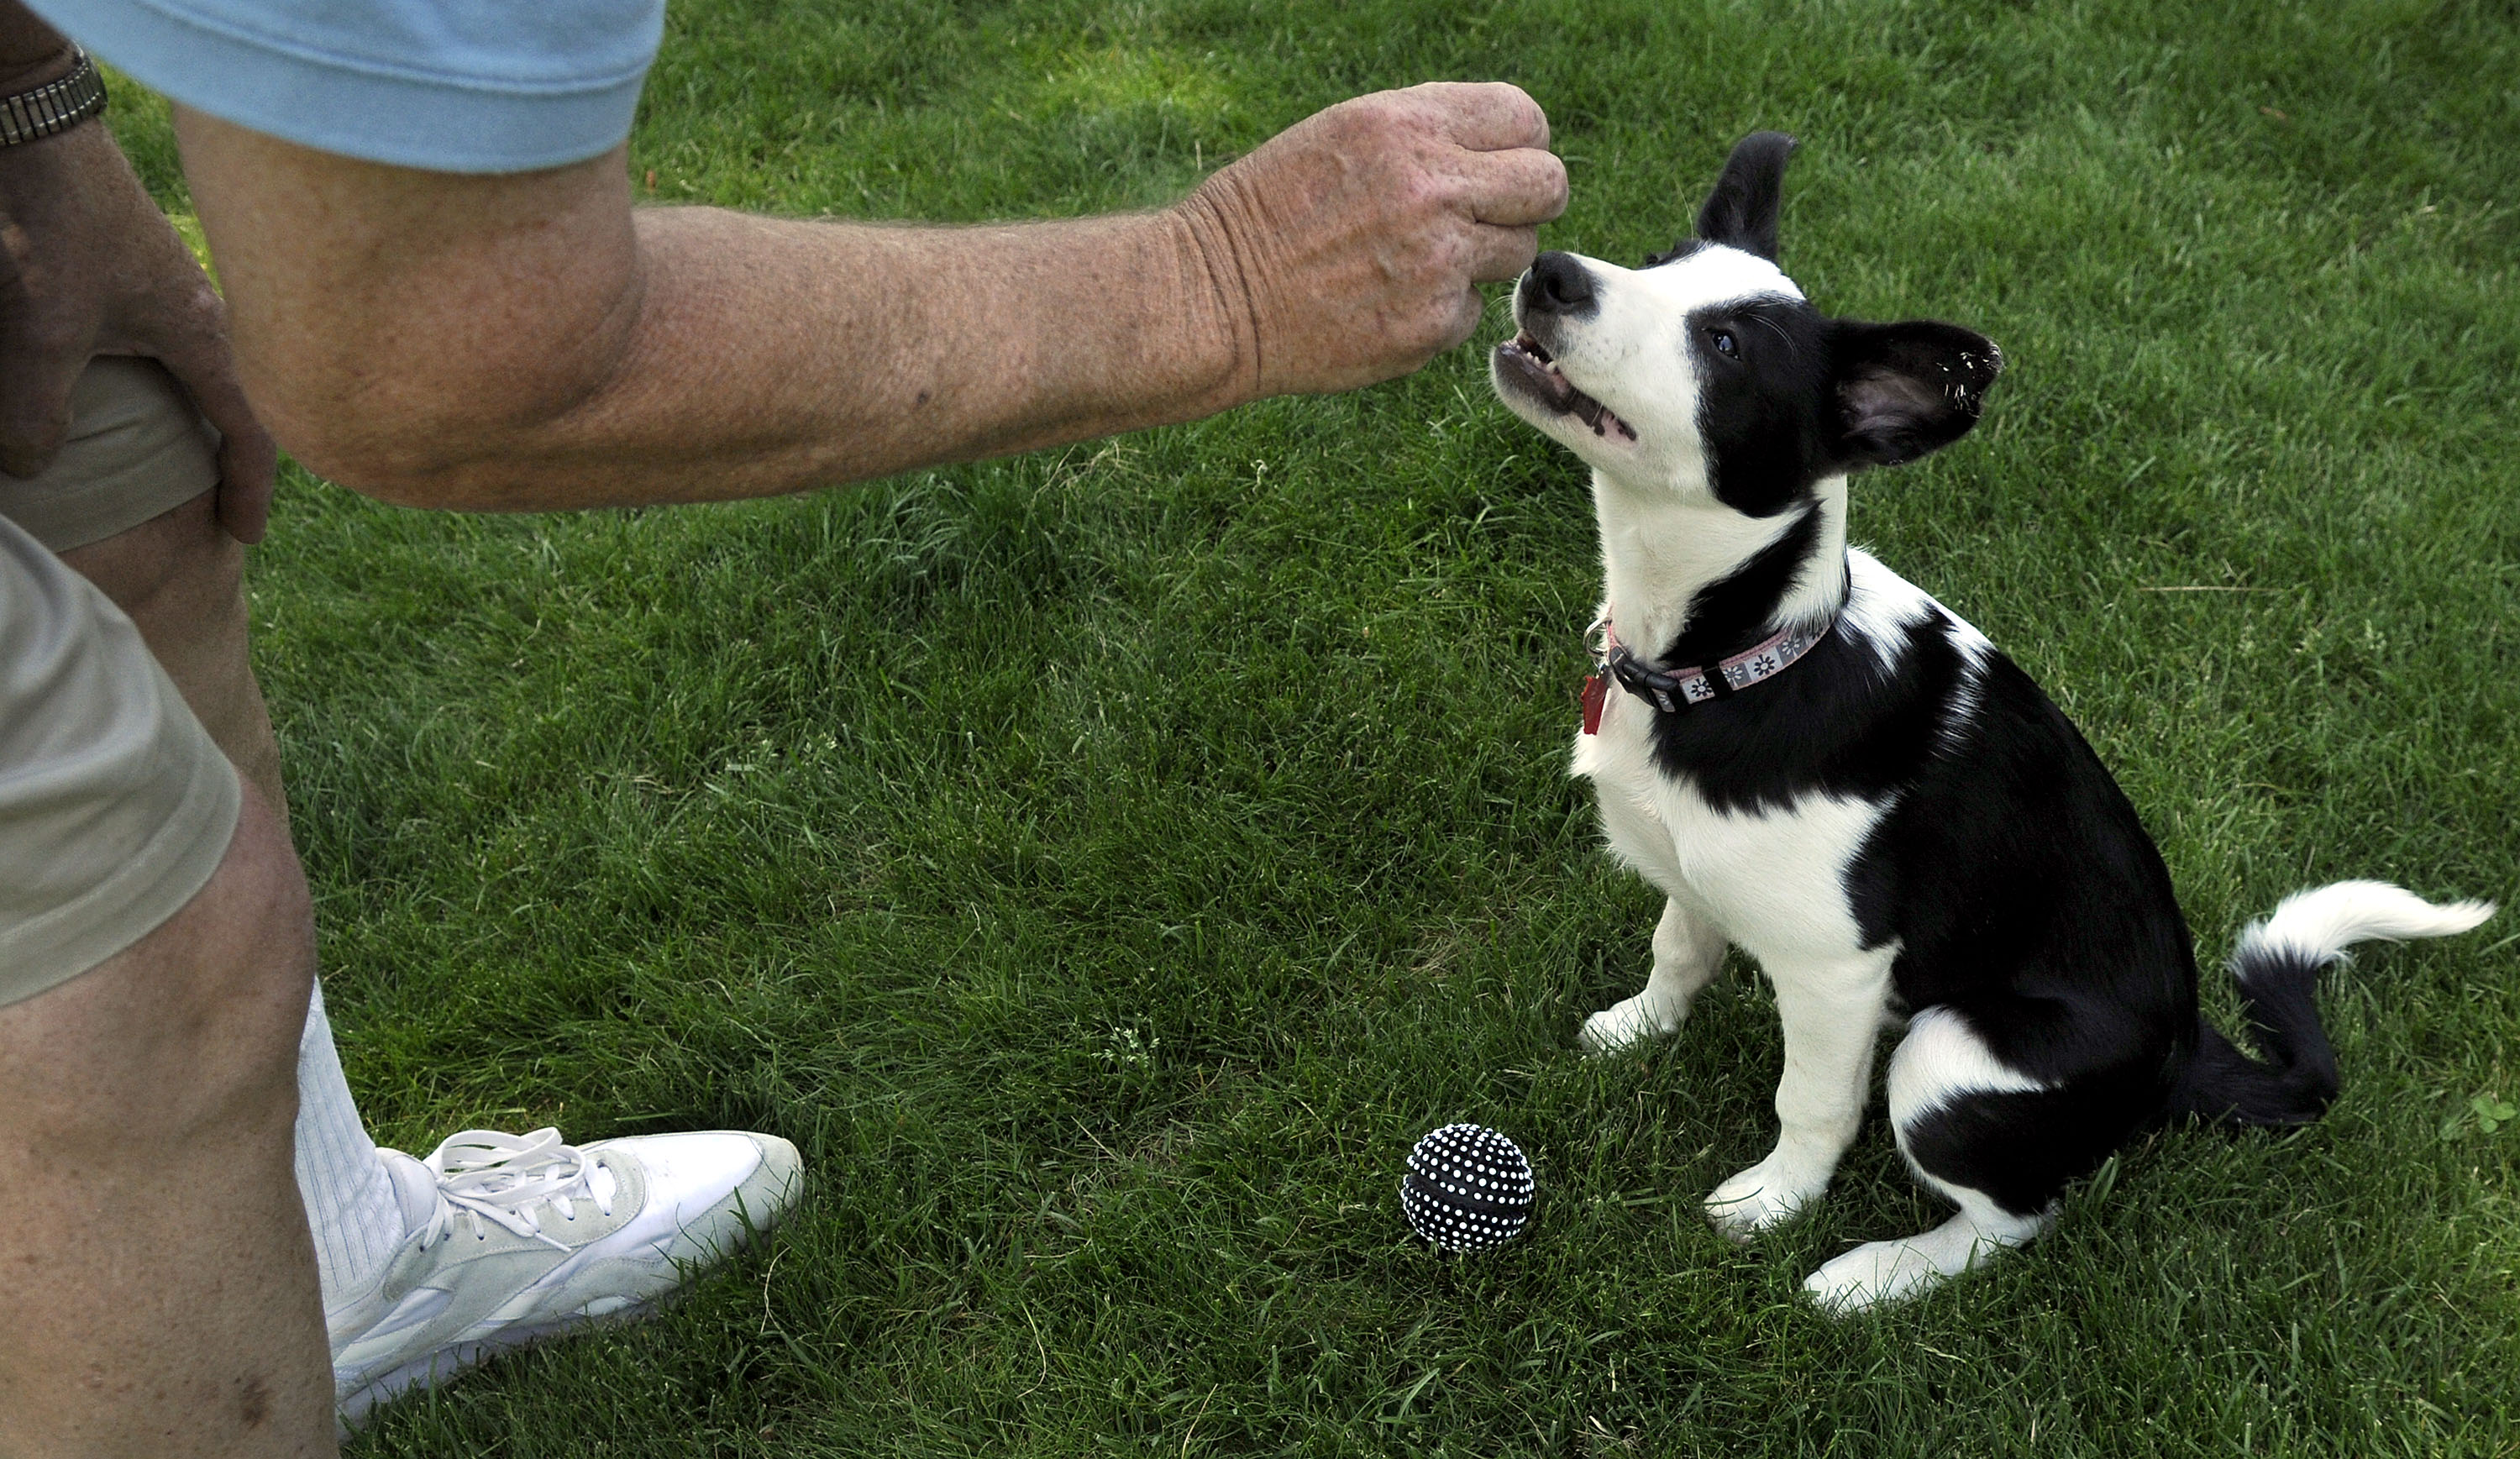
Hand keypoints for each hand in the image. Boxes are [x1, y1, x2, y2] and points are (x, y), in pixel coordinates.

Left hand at [0, 76, 277, 541]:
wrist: (32, 123)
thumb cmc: (54, 224)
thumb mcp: (40, 333)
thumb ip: (37, 413)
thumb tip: (30, 468)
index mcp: (202, 335)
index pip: (248, 432)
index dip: (247, 491)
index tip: (239, 537)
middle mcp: (202, 312)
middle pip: (233, 401)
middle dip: (229, 458)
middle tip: (211, 503)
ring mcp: (166, 286)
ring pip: (195, 370)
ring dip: (189, 417)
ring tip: (168, 456)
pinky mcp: (131, 266)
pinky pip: (160, 342)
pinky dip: (153, 381)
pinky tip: (115, 388)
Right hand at [1170, 81, 1566, 401]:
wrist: (1213, 299)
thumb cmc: (1269, 211)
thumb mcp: (1342, 135)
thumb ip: (1427, 133)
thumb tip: (1504, 149)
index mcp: (1408, 126)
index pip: (1525, 119)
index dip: (1518, 145)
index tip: (1495, 167)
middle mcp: (1433, 188)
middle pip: (1547, 185)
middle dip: (1526, 200)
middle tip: (1486, 217)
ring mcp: (1438, 261)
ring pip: (1517, 252)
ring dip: (1480, 258)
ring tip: (1414, 261)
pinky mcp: (1430, 326)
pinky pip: (1472, 311)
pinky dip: (1440, 311)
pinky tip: (1385, 303)